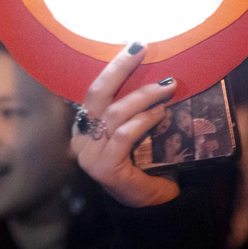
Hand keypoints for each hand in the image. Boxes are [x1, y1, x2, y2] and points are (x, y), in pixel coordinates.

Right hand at [71, 43, 179, 207]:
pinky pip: (124, 135)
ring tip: (166, 89)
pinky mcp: (105, 169)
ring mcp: (90, 156)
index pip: (95, 90)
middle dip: (120, 68)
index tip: (135, 45)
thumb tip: (156, 72)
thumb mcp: (136, 130)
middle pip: (97, 94)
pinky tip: (161, 114)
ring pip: (115, 113)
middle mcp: (80, 141)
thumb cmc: (146, 163)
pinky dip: (144, 121)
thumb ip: (133, 108)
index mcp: (84, 128)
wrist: (153, 203)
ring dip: (143, 97)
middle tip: (142, 49)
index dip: (113, 66)